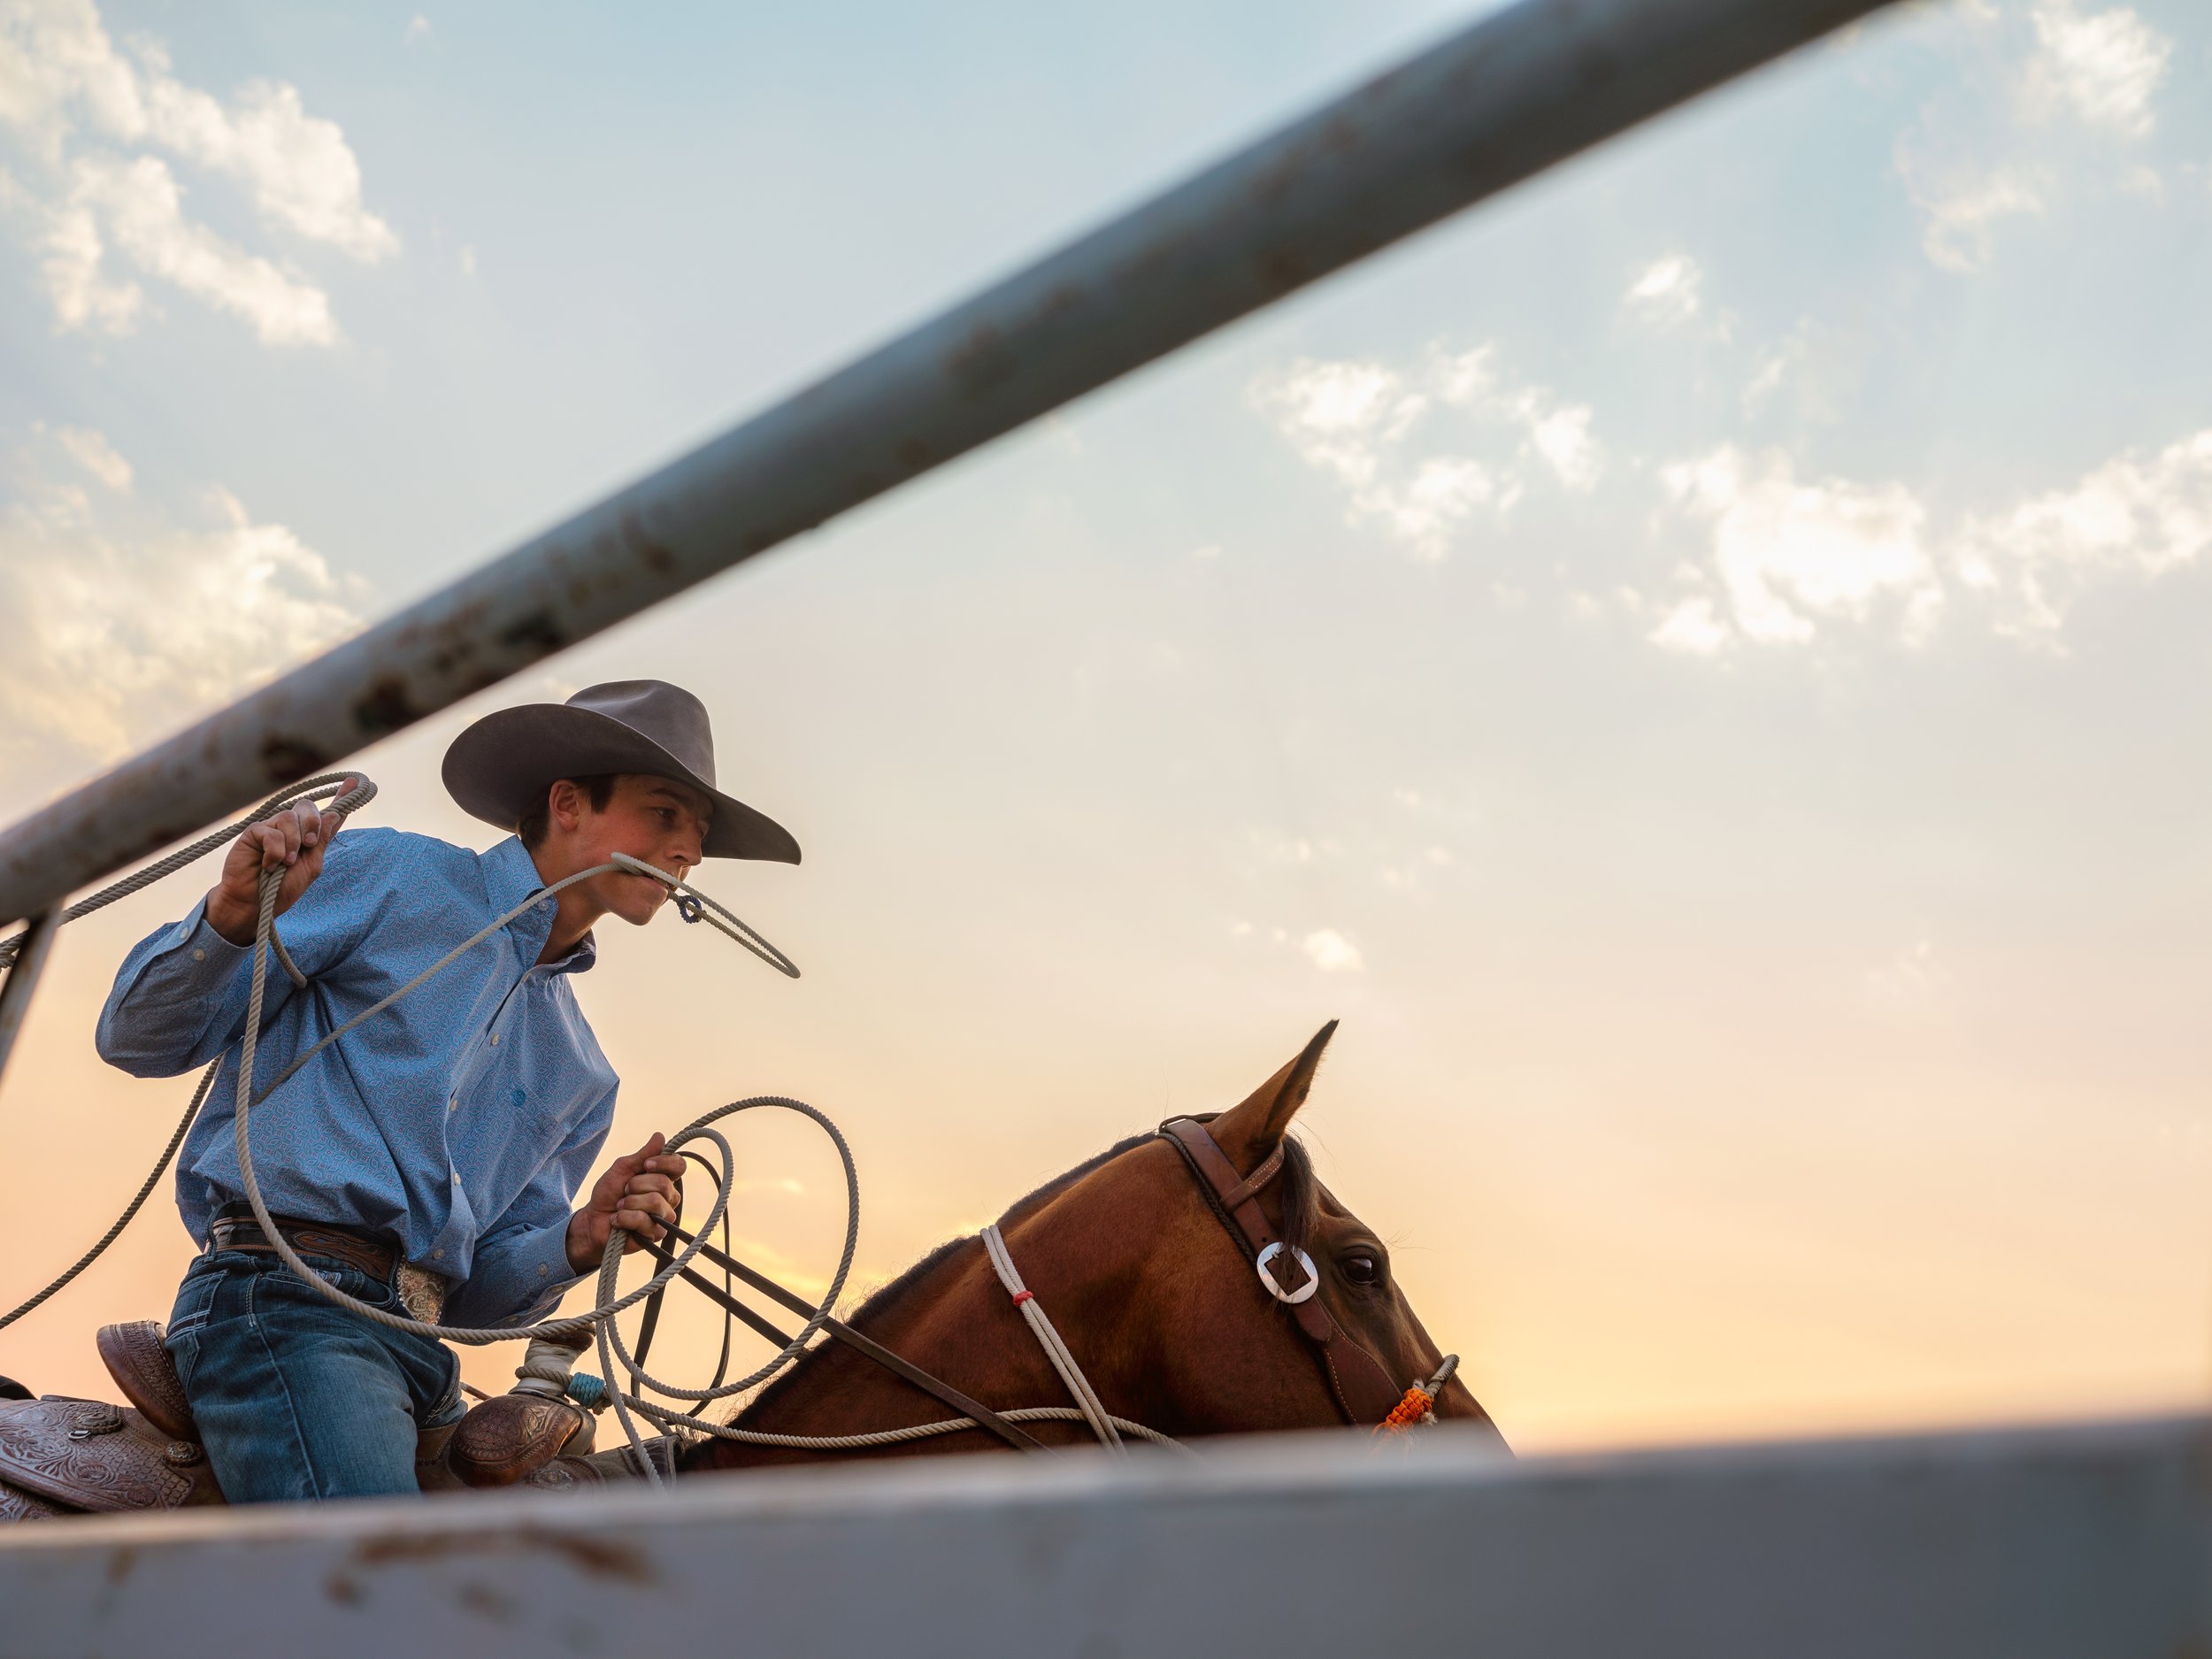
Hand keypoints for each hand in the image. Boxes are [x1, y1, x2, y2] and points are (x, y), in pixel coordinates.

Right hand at [203, 783, 353, 946]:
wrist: (254, 903)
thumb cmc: (283, 889)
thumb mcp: (311, 866)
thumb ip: (322, 841)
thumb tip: (334, 814)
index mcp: (310, 837)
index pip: (328, 814)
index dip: (342, 798)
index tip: (355, 782)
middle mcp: (291, 828)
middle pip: (308, 807)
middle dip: (313, 824)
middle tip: (309, 844)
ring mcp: (272, 828)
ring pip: (289, 816)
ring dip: (293, 842)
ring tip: (287, 862)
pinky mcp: (254, 832)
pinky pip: (271, 831)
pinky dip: (275, 850)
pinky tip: (270, 865)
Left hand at [566, 1132, 684, 1271]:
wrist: (592, 1221)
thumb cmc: (608, 1194)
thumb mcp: (622, 1169)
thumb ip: (642, 1155)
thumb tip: (660, 1136)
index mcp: (663, 1179)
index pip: (679, 1166)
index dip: (665, 1163)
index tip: (646, 1165)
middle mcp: (668, 1198)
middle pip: (663, 1184)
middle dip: (635, 1185)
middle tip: (624, 1192)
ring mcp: (664, 1217)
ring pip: (655, 1202)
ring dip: (629, 1203)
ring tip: (620, 1207)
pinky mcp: (656, 1235)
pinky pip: (644, 1221)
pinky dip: (624, 1218)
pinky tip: (618, 1221)